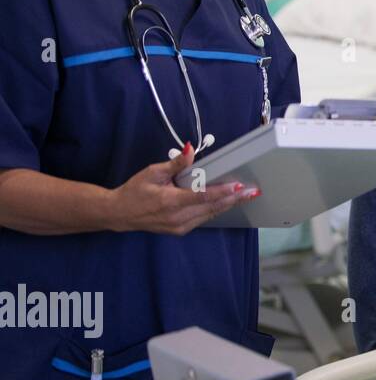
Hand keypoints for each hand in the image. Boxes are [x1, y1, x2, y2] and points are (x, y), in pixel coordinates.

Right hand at [106, 142, 259, 235]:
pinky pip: (203, 218)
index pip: (202, 196)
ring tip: (246, 195)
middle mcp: (178, 218)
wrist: (119, 214)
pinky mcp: (180, 230)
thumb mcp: (152, 172)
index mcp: (170, 202)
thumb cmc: (134, 190)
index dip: (222, 192)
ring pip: (210, 214)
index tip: (238, 186)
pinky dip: (215, 209)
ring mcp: (180, 226)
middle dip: (234, 199)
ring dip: (228, 205)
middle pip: (212, 207)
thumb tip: (190, 149)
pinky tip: (227, 202)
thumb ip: (175, 163)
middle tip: (252, 191)